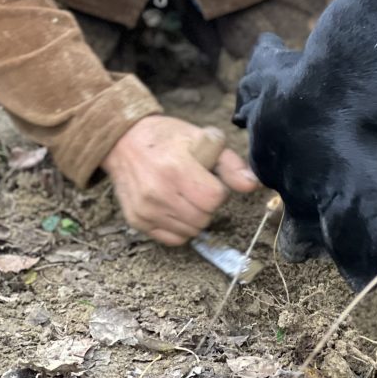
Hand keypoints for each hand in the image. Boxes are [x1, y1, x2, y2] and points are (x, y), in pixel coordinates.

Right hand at [102, 115, 258, 245]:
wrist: (123, 141)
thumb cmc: (167, 138)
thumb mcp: (202, 139)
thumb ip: (230, 164)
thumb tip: (252, 185)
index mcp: (176, 168)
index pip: (214, 198)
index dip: (218, 189)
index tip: (209, 178)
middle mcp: (157, 192)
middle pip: (204, 218)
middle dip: (208, 204)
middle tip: (197, 187)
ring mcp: (145, 209)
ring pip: (191, 231)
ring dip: (195, 217)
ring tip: (185, 195)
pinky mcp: (136, 221)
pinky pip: (173, 239)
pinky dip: (180, 228)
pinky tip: (175, 208)